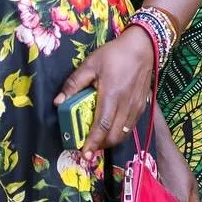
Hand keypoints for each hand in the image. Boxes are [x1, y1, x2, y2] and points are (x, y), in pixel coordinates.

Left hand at [56, 25, 155, 155]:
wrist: (142, 47)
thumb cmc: (115, 54)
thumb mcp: (90, 64)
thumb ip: (73, 84)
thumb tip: (58, 102)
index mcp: (112, 95)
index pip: (102, 126)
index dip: (93, 142)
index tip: (84, 154)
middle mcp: (126, 105)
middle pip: (114, 136)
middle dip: (100, 146)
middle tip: (87, 148)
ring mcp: (136, 107)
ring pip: (123, 134)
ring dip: (110, 141)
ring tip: (98, 141)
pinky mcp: (142, 106)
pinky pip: (130, 127)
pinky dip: (120, 133)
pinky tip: (111, 130)